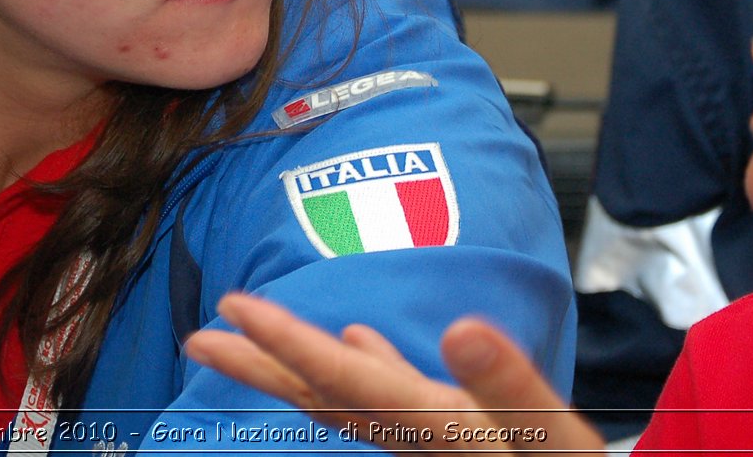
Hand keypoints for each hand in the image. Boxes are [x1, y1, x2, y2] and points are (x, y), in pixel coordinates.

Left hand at [184, 292, 604, 452]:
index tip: (233, 309)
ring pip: (349, 396)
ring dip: (298, 361)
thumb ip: (510, 387)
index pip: (344, 380)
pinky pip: (392, 402)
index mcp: (434, 428)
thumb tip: (459, 327)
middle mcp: (417, 436)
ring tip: (252, 331)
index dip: (286, 341)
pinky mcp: (448, 437)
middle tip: (198, 339)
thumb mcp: (554, 442)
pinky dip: (367, 367)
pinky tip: (356, 340)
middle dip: (260, 365)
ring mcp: (428, 439)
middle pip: (323, 396)